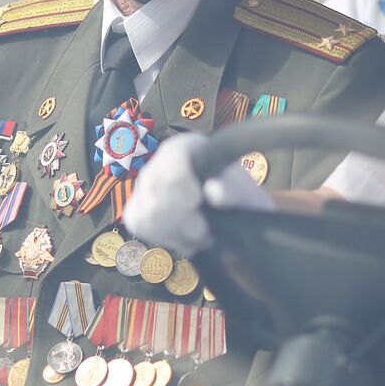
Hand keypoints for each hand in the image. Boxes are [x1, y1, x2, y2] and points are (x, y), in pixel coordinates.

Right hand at [123, 132, 272, 255]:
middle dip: (181, 218)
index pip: (171, 156)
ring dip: (174, 232)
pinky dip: (161, 237)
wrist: (231, 222)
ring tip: (197, 236)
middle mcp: (161, 161)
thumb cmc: (239, 202)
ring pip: (145, 209)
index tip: (197, 201)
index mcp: (189, 147)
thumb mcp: (248, 196)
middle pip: (155, 187)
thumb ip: (235, 191)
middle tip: (204, 231)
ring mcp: (145, 186)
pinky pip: (138, 222)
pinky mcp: (137, 208)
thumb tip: (214, 190)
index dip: (180, 182)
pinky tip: (181, 238)